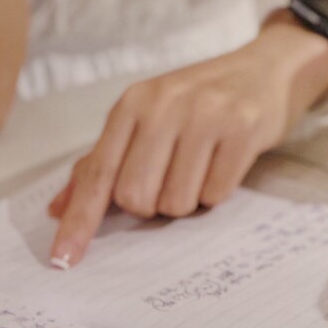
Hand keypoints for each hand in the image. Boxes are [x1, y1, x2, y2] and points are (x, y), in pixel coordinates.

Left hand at [48, 18, 327, 267]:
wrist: (267, 68)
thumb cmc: (202, 99)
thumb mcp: (148, 116)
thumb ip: (104, 160)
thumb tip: (59, 208)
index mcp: (134, 103)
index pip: (97, 173)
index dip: (80, 220)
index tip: (63, 259)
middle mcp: (165, 105)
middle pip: (135, 197)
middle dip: (151, 204)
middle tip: (171, 179)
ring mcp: (207, 116)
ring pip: (176, 202)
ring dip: (188, 200)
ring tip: (201, 167)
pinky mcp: (243, 130)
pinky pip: (216, 195)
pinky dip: (217, 191)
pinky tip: (224, 163)